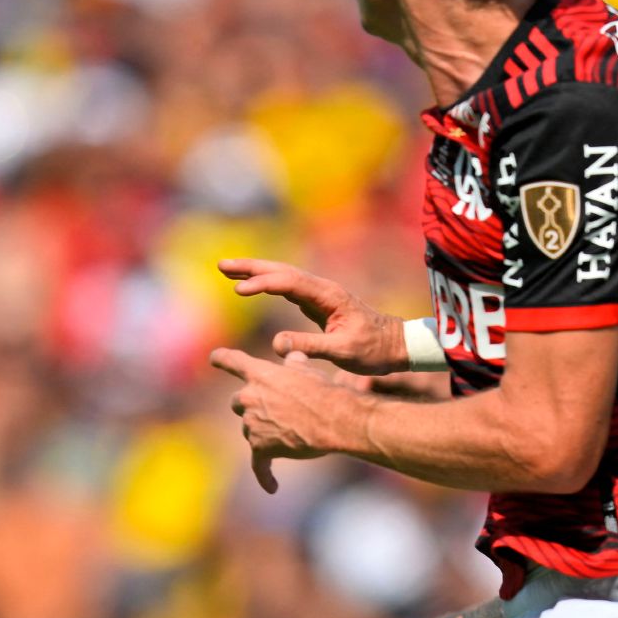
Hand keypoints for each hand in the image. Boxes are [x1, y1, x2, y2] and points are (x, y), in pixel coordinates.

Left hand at [211, 349, 364, 492]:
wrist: (334, 420)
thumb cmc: (324, 393)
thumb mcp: (308, 371)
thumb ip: (294, 365)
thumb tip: (292, 357)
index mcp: (260, 374)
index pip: (232, 361)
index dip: (222, 359)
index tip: (213, 358)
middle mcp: (249, 397)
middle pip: (238, 401)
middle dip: (251, 406)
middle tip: (274, 410)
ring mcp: (251, 423)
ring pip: (249, 429)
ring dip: (263, 431)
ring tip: (291, 433)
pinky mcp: (260, 448)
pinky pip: (259, 464)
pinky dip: (266, 475)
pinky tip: (272, 488)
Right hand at [220, 259, 407, 374]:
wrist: (395, 346)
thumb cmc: (373, 350)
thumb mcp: (343, 352)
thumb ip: (310, 347)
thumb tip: (276, 344)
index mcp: (329, 297)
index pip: (290, 284)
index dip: (263, 284)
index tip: (239, 291)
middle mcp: (323, 290)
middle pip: (282, 272)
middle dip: (252, 268)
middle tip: (222, 265)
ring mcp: (320, 295)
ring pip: (283, 278)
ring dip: (256, 273)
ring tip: (227, 270)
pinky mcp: (318, 304)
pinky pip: (288, 289)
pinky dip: (267, 285)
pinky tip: (251, 286)